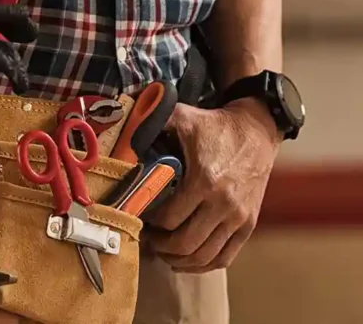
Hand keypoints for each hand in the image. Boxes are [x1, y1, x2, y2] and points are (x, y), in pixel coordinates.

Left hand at [146, 98, 281, 272]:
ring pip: (204, 256)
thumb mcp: (183, 117)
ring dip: (179, 259)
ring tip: (163, 251)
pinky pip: (224, 257)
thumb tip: (125, 128)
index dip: (149, 223)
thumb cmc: (215, 126)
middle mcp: (224, 204)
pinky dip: (203, 265)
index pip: (169, 218)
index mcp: (205, 181)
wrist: (257, 130)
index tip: (139, 218)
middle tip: (147, 238)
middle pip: (185, 243)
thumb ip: (154, 121)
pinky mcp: (248, 224)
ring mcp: (238, 217)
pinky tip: (186, 260)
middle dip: (160, 246)